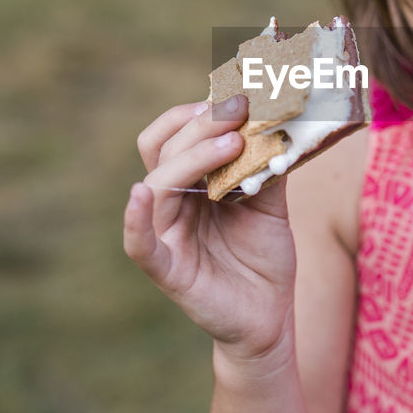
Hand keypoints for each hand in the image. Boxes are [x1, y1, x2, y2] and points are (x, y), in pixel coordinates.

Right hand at [124, 96, 295, 361]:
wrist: (271, 316)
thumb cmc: (264, 257)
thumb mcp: (272, 203)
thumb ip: (267, 165)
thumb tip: (277, 119)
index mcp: (190, 184)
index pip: (174, 136)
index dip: (197, 113)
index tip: (234, 96)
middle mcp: (170, 204)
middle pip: (166, 151)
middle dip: (200, 126)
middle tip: (237, 110)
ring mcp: (165, 235)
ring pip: (158, 184)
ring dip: (191, 158)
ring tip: (231, 143)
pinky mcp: (167, 269)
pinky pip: (140, 242)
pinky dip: (134, 217)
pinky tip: (140, 194)